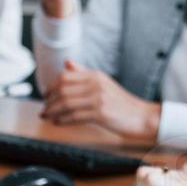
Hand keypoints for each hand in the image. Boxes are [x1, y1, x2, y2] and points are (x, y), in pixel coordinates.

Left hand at [41, 61, 160, 140]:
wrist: (142, 116)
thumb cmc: (121, 103)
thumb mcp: (103, 83)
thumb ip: (83, 73)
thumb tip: (67, 63)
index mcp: (95, 76)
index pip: (65, 77)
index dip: (51, 87)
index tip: (46, 96)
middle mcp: (96, 84)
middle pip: (63, 90)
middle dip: (49, 101)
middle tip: (44, 109)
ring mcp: (99, 99)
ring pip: (67, 103)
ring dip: (53, 111)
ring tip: (47, 117)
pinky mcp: (101, 113)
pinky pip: (75, 116)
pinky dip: (63, 120)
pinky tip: (58, 122)